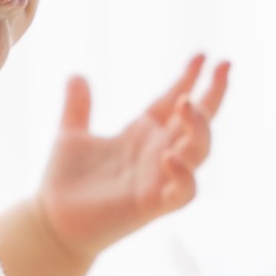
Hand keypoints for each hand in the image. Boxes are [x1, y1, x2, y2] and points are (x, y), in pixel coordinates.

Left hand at [35, 53, 230, 261]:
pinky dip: (183, 175)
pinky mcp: (153, 205)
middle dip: (214, 94)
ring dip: (199, 129)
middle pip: (198, 122)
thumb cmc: (65, 181)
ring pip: (198, 152)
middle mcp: (158, 153)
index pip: (174, 101)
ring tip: (188, 104)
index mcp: (142, 133)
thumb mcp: (70, 134)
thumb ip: (78, 107)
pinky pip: (183, 192)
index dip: (190, 78)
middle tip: (224, 66)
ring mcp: (159, 178)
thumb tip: (76, 75)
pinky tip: (170, 156)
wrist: (51, 221)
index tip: (204, 55)